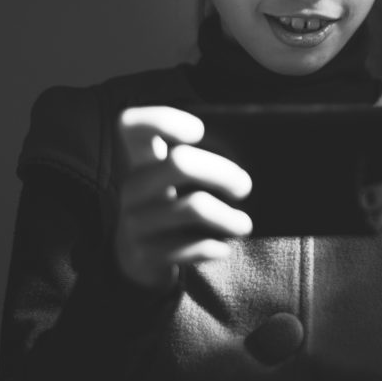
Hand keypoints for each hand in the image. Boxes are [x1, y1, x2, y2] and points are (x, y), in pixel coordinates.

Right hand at [115, 106, 252, 290]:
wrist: (138, 261)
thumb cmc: (170, 208)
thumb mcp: (173, 183)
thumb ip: (197, 166)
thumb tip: (250, 161)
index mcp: (139, 160)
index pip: (131, 124)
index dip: (163, 119)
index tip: (199, 130)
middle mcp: (132, 187)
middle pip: (180, 163)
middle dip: (222, 172)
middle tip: (245, 186)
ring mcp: (134, 222)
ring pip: (193, 208)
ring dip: (228, 217)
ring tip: (245, 224)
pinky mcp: (143, 255)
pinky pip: (189, 247)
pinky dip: (213, 247)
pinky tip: (223, 248)